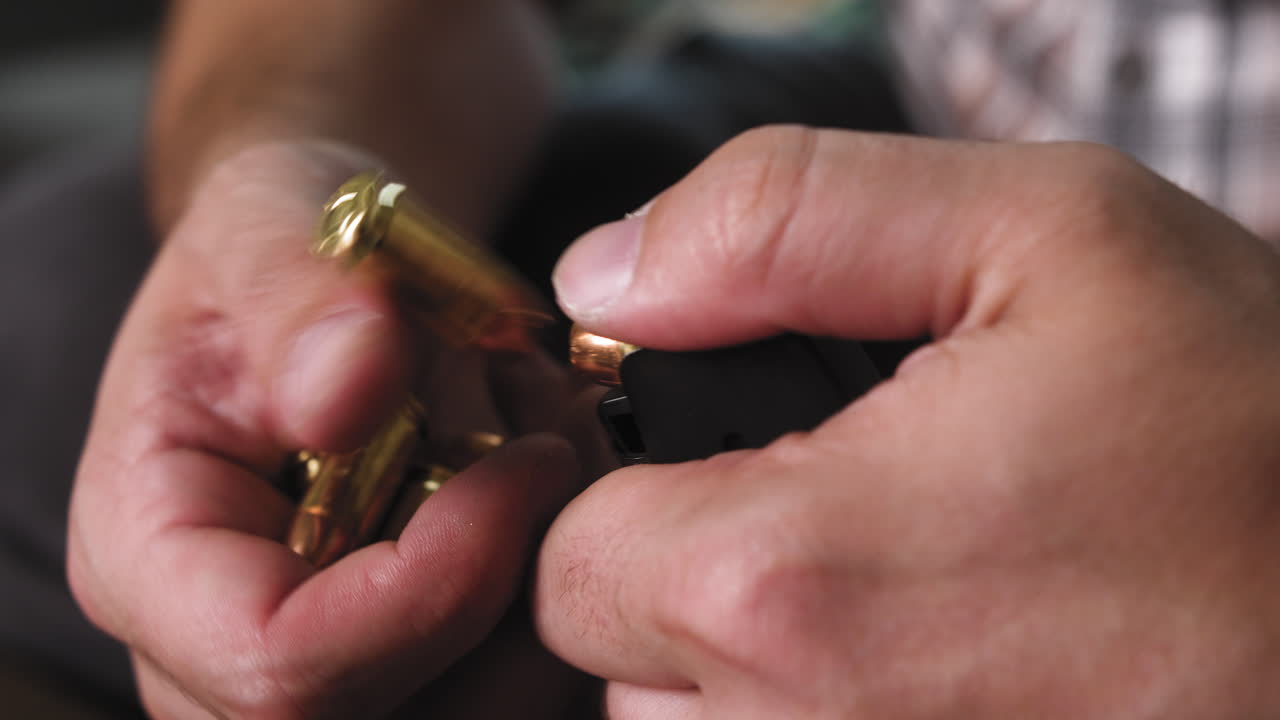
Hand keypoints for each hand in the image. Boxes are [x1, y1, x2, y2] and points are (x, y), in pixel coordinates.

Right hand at [67, 141, 587, 717]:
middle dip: (511, 581)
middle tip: (553, 433)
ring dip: (555, 572)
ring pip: (480, 700)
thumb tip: (347, 390)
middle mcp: (221, 648)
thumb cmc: (279, 244)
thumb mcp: (269, 220)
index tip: (529, 465)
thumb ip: (295, 297)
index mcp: (152, 557)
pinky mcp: (408, 658)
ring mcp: (324, 666)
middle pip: (396, 710)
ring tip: (549, 429)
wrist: (322, 272)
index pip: (279, 667)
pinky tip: (559, 466)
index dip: (428, 588)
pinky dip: (572, 573)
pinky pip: (519, 668)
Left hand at [534, 128, 1279, 717]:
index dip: (635, 493)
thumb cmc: (1259, 430)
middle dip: (694, 586)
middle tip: (847, 522)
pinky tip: (952, 671)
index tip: (730, 461)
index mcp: (790, 586)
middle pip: (624, 666)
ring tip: (915, 600)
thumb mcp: (1044, 236)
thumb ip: (785, 220)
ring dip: (764, 677)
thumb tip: (607, 272)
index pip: (572, 557)